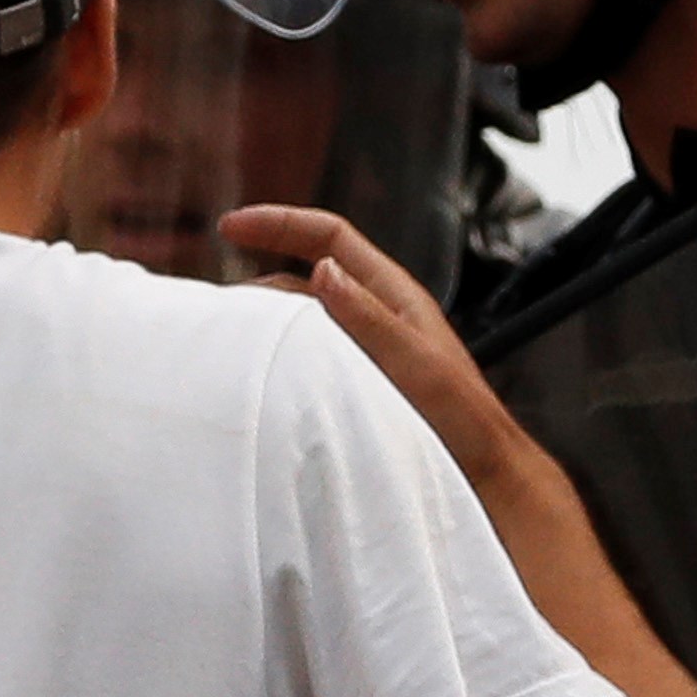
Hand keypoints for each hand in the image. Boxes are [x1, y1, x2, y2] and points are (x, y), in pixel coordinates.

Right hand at [220, 203, 536, 490]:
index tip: (229, 228)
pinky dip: (278, 356)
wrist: (480, 472)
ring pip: (302, 318)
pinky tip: (257, 377)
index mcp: (393, 294)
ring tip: (227, 340)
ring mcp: (365, 348)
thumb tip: (322, 268)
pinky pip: (307, 355)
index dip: (279, 224)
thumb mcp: (412, 361)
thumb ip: (366, 316)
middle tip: (216, 305)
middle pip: (305, 276)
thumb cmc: (459, 418)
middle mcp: (376, 313)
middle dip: (258, 277)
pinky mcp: (356, 382)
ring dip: (265, 321)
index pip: (328, 236)